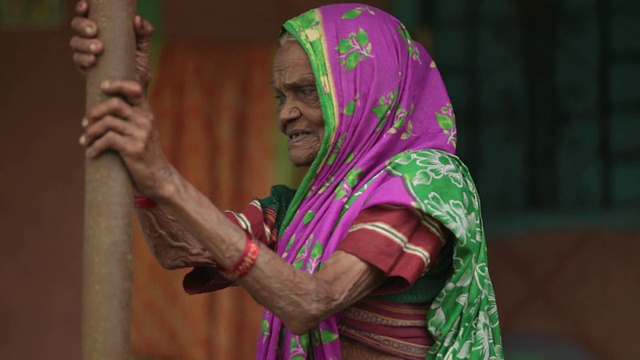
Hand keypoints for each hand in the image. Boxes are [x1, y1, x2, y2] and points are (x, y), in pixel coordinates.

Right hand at [69, 0, 153, 87]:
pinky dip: (84, 59)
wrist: (135, 88)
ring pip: (75, 42)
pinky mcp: (84, 68)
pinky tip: (93, 60)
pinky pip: (78, 61)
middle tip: (94, 31)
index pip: (87, 13)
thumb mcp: (143, 46)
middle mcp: (90, 38)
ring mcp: (85, 52)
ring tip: (98, 49)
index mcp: (101, 27)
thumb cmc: (138, 63)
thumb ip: (144, 31)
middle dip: (82, 26)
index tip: (86, 6)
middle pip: (76, 25)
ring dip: (84, 43)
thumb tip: (136, 20)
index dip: (82, 7)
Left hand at [80, 79, 172, 197]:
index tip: (102, 87)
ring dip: (91, 132)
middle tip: (86, 123)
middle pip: (114, 104)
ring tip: (85, 141)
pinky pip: (108, 140)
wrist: (158, 177)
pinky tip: (91, 154)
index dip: (117, 84)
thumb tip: (97, 111)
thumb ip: (127, 119)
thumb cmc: (144, 154)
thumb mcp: (141, 132)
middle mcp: (146, 120)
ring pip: (107, 122)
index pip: (135, 89)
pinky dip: (95, 147)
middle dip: (95, 112)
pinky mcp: (134, 149)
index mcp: (147, 113)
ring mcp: (141, 134)